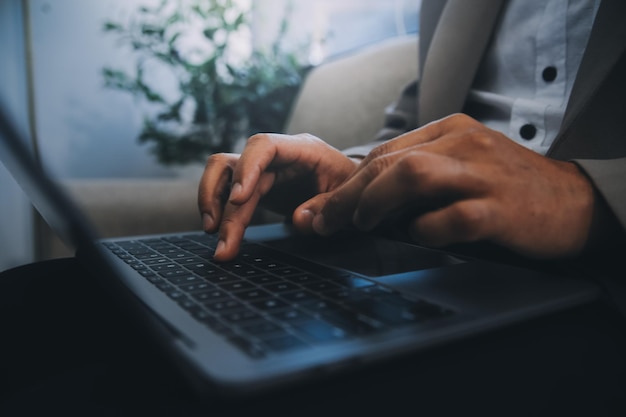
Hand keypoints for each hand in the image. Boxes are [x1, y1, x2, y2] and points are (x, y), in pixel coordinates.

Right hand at [198, 133, 358, 260]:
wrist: (352, 190)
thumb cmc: (352, 187)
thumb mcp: (349, 197)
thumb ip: (327, 206)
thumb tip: (299, 219)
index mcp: (302, 149)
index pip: (263, 145)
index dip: (247, 168)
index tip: (239, 199)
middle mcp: (277, 155)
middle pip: (235, 166)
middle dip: (225, 204)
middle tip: (222, 238)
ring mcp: (264, 170)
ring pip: (223, 175)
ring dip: (212, 202)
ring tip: (214, 235)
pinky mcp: (257, 186)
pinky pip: (227, 191)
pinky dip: (220, 210)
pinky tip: (220, 232)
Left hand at [299, 114, 595, 258]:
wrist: (572, 201)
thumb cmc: (507, 188)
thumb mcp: (461, 167)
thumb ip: (418, 176)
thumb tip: (362, 203)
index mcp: (449, 131)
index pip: (384, 152)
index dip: (347, 182)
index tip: (321, 208)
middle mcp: (463, 145)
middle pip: (390, 163)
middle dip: (347, 195)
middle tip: (322, 222)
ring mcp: (482, 175)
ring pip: (413, 176)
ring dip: (376, 202)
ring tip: (362, 224)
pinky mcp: (500, 209)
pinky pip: (452, 218)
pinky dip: (426, 230)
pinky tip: (419, 237)